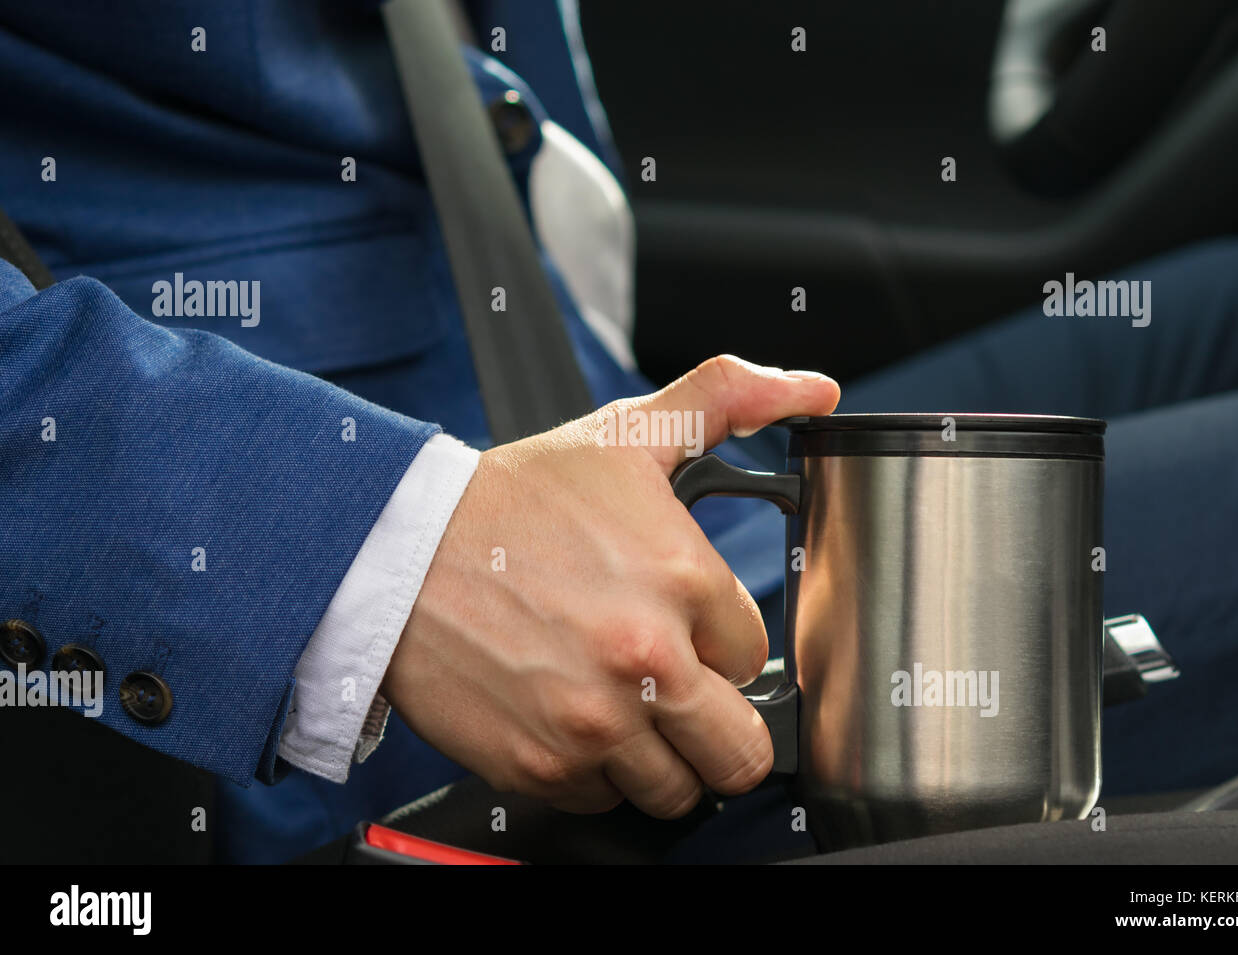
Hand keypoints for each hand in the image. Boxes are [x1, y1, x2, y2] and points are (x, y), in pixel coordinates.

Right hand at [381, 355, 839, 816]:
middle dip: (718, 725)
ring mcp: (596, 722)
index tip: (687, 632)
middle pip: (739, 751)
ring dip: (660, 757)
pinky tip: (570, 718)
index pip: (754, 655)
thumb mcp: (626, 433)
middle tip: (680, 695)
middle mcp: (647, 660)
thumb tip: (812, 389)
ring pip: (678, 790)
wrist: (399, 551)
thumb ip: (728, 398)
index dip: (719, 644)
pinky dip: (595, 774)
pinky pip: (604, 802)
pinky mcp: (544, 766)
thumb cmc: (512, 499)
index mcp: (682, 580)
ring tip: (620, 706)